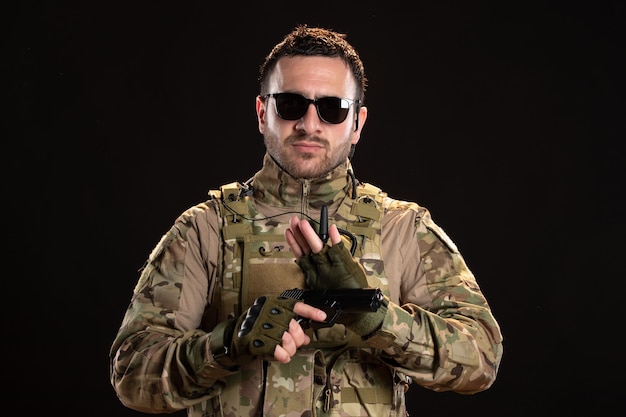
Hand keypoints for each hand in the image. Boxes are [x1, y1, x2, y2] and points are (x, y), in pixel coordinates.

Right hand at [212, 296, 326, 366]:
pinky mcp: (252, 339)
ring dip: (290, 349)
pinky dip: (281, 355)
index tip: (323, 317)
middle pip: (292, 325)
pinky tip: (283, 357)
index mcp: (272, 303)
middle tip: (295, 345)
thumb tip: (306, 337)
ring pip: (284, 338)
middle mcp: (265, 310)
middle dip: (297, 338)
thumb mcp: (273, 324)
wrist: (230, 338)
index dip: (310, 311)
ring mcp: (258, 324)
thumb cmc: (255, 329)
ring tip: (288, 353)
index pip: (295, 304)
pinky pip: (274, 348)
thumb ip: (290, 328)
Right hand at [285, 216, 385, 336]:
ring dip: (311, 236)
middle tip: (294, 221)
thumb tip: (310, 265)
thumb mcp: (326, 292)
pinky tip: (331, 229)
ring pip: (319, 250)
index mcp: (315, 276)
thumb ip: (314, 280)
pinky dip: (336, 240)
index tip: (289, 231)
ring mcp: (332, 269)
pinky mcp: (344, 268)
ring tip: (303, 224)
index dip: (295, 243)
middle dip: (301, 235)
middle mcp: (321, 271)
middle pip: (308, 250)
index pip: (302, 256)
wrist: (358, 314)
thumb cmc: (343, 304)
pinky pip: (340, 252)